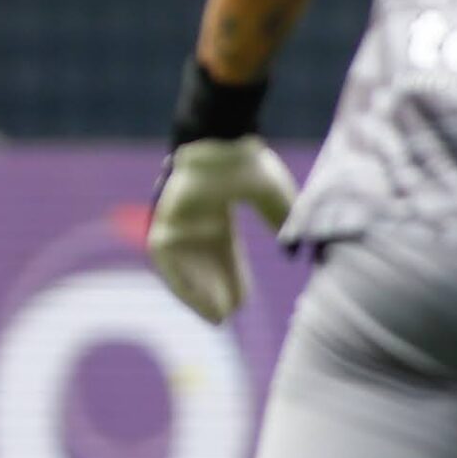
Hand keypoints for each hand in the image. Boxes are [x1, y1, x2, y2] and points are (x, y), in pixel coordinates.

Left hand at [144, 137, 298, 323]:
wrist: (220, 141)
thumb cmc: (245, 162)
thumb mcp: (273, 197)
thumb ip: (281, 221)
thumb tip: (292, 249)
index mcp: (218, 212)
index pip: (224, 254)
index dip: (234, 277)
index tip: (244, 301)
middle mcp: (196, 219)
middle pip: (204, 265)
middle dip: (216, 290)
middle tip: (228, 316)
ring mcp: (178, 220)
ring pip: (183, 266)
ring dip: (197, 293)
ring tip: (216, 315)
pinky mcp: (163, 221)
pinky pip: (166, 261)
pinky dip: (181, 282)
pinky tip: (198, 300)